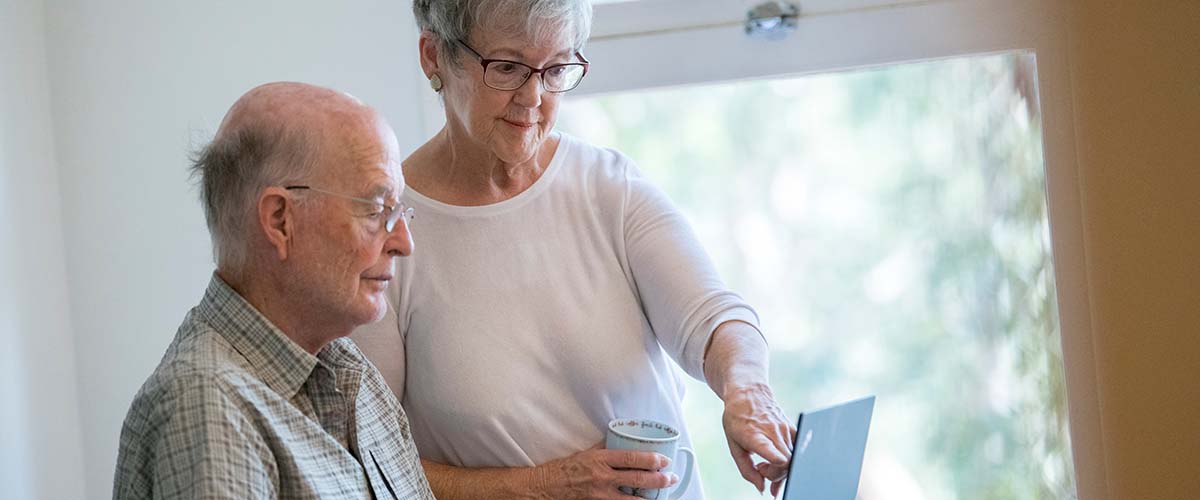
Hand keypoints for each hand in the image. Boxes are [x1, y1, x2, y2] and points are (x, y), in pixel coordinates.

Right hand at [534, 442, 680, 498]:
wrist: (545, 487)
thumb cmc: (564, 468)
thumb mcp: (585, 452)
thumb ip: (604, 447)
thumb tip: (621, 440)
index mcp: (599, 459)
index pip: (631, 458)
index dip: (651, 459)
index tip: (663, 460)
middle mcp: (602, 478)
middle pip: (637, 479)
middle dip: (658, 479)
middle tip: (671, 477)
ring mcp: (600, 495)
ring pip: (632, 499)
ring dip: (650, 497)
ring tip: (662, 494)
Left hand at [722, 384, 794, 497]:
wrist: (748, 393)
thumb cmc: (737, 418)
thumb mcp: (734, 445)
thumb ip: (747, 470)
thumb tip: (761, 488)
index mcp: (755, 435)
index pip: (771, 451)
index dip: (776, 462)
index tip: (776, 468)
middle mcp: (773, 431)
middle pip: (786, 463)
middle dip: (775, 475)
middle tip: (760, 469)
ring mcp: (785, 429)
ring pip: (792, 460)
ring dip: (780, 469)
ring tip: (765, 464)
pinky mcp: (792, 429)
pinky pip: (796, 451)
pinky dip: (789, 462)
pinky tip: (778, 464)